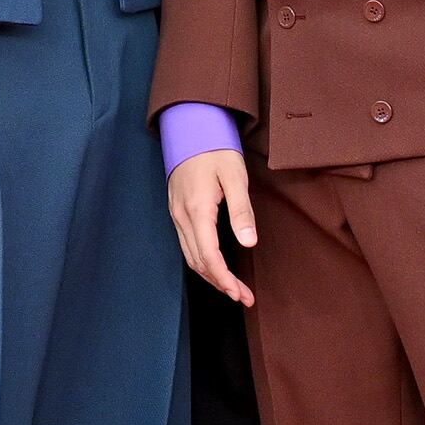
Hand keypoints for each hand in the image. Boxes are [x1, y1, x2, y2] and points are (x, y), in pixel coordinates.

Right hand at [167, 150, 257, 306]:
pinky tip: (216, 266)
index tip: (240, 294)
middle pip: (198, 262)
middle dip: (220, 283)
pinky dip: (202, 261)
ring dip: (211, 275)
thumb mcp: (236, 177)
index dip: (224, 279)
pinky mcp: (177, 211)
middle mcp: (182, 216)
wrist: (190, 127)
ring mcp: (176, 214)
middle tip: (243, 297)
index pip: (209, 256)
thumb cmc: (216, 149)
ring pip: (190, 256)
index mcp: (197, 209)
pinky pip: (187, 244)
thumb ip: (242, 211)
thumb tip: (248, 243)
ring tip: (233, 288)